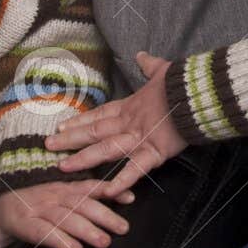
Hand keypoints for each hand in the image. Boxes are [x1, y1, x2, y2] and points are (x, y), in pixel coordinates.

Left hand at [0, 178, 134, 247]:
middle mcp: (43, 203)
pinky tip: (127, 197)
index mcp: (23, 218)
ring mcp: (59, 192)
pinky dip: (110, 190)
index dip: (57, 237)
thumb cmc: (4, 215)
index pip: (40, 228)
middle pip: (66, 215)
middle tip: (105, 242)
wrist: (9, 181)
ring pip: (82, 201)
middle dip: (86, 227)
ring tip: (121, 227)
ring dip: (103, 212)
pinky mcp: (71, 185)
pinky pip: (91, 186)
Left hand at [43, 50, 185, 195]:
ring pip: (106, 149)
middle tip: (48, 146)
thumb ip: (149, 65)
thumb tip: (142, 55)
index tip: (61, 127)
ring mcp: (140, 137)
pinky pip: (136, 169)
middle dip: (70, 139)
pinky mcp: (156, 151)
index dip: (80, 121)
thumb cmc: (182, 81)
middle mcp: (130, 122)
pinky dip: (122, 180)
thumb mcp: (162, 69)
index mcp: (131, 106)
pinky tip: (107, 191)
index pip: (100, 115)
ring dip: (83, 159)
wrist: (199, 91)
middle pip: (94, 132)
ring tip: (63, 167)